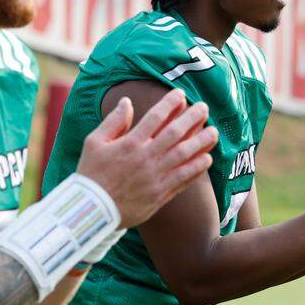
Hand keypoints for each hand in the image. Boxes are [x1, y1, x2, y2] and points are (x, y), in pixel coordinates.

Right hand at [77, 89, 217, 228]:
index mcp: (130, 143)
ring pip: (185, 156)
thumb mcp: (94, 142)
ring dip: (201, 142)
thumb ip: (113, 121)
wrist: (92, 210)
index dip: (171, 103)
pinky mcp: (160, 195)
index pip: (156, 117)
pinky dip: (197, 169)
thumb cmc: (91, 174)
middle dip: (192, 118)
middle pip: (176, 133)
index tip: (181, 94)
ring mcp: (155, 177)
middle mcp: (146, 158)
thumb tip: (127, 101)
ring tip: (214, 132)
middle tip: (204, 107)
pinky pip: (184, 179)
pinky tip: (207, 159)